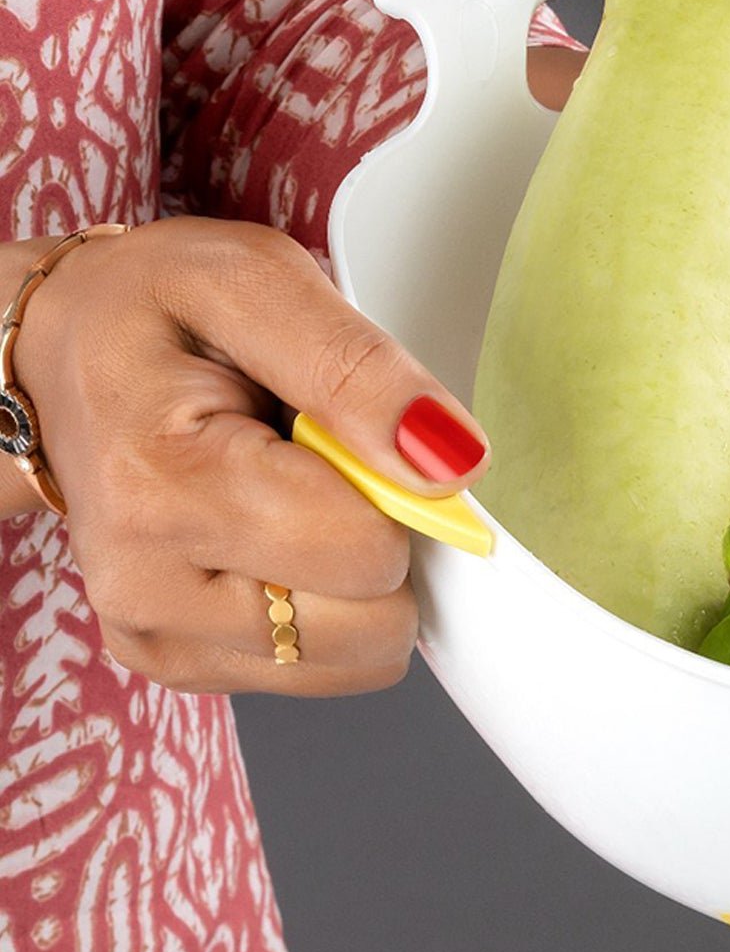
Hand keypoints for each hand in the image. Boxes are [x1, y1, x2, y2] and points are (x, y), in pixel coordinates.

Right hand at [12, 217, 490, 696]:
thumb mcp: (254, 282)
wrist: (57, 354)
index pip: (366, 552)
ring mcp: (160, 640)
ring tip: (291, 492)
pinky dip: (327, 606)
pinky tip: (276, 533)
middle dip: (378, 538)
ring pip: (357, 659)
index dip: (395, 489)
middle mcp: (148, 590)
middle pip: (371, 626)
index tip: (356, 435)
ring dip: (354, 577)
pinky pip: (323, 669)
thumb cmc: (151, 310)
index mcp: (164, 491)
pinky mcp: (179, 663)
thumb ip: (359, 370)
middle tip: (320, 463)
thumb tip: (451, 462)